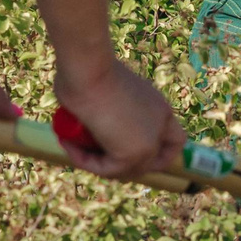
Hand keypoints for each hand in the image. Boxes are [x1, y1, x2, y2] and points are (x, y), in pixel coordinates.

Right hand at [50, 55, 185, 180]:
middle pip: (152, 162)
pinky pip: (105, 170)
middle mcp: (161, 126)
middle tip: (93, 153)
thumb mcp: (106, 89)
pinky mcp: (131, 155)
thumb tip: (92, 121)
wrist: (88, 69)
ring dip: (97, 161)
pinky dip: (84, 160)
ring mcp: (150, 142)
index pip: (173, 140)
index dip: (154, 151)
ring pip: (125, 170)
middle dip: (123, 163)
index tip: (123, 147)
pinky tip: (67, 143)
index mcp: (160, 107)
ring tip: (71, 141)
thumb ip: (110, 107)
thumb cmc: (89, 70)